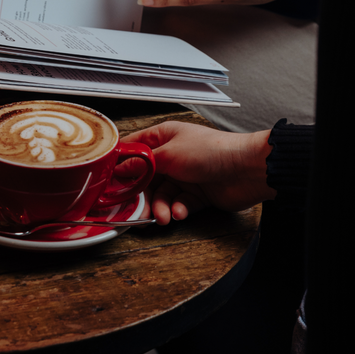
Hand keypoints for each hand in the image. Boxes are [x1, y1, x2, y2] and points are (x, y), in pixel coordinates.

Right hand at [121, 122, 274, 223]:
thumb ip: (141, 164)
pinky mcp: (197, 194)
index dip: (120, 165)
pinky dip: (177, 209)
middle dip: (141, 196)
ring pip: (162, 195)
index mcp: (163, 137)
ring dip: (160, 207)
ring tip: (164, 216)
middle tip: (135, 211)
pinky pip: (178, 204)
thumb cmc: (211, 151)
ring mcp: (185, 175)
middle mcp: (172, 156)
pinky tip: (180, 211)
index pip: (133, 149)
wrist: (246, 169)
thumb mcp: (168, 155)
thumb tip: (119, 168)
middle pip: (146, 178)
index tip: (108, 181)